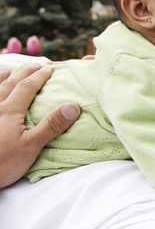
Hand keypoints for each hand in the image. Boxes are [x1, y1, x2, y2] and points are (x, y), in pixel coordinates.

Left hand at [0, 64, 79, 187]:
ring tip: (8, 70)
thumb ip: (51, 125)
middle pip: (9, 83)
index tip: (49, 69)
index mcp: (10, 111)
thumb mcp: (31, 147)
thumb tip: (73, 106)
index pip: (26, 88)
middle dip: (24, 72)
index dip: (39, 77)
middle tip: (35, 65)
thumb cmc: (2, 164)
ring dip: (2, 77)